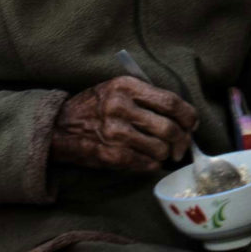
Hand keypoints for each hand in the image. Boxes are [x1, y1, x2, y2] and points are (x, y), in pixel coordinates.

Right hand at [51, 76, 196, 171]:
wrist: (58, 127)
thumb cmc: (94, 106)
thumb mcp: (117, 89)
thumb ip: (146, 96)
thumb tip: (183, 116)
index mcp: (127, 86)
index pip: (171, 101)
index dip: (188, 116)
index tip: (192, 124)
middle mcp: (121, 107)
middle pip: (169, 127)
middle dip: (182, 140)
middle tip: (182, 146)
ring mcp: (115, 132)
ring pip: (160, 149)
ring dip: (166, 154)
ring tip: (162, 153)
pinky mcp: (110, 154)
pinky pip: (145, 164)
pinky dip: (152, 165)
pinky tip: (148, 160)